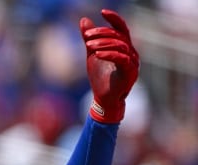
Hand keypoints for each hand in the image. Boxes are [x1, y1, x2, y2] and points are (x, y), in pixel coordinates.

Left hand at [80, 9, 139, 123]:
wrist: (104, 99)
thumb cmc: (100, 77)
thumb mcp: (92, 54)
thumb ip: (89, 39)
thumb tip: (84, 20)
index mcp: (124, 47)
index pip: (122, 28)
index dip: (114, 18)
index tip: (102, 11)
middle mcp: (131, 53)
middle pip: (119, 36)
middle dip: (102, 34)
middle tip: (86, 37)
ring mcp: (133, 63)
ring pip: (120, 46)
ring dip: (103, 44)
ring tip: (88, 46)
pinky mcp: (130, 73)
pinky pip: (122, 59)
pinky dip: (109, 55)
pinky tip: (97, 54)